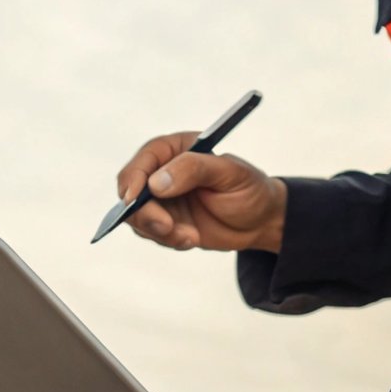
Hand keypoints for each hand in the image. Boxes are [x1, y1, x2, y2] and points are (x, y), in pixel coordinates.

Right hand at [115, 132, 287, 252]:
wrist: (260, 221)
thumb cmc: (249, 189)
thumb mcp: (230, 173)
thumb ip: (194, 169)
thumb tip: (156, 182)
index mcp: (176, 150)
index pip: (144, 161)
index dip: (133, 179)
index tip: (134, 200)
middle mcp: (162, 173)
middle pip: (131, 192)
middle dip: (145, 214)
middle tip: (167, 227)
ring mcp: (161, 200)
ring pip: (138, 217)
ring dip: (160, 231)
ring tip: (190, 236)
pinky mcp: (164, 222)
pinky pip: (151, 234)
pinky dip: (168, 240)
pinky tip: (192, 238)